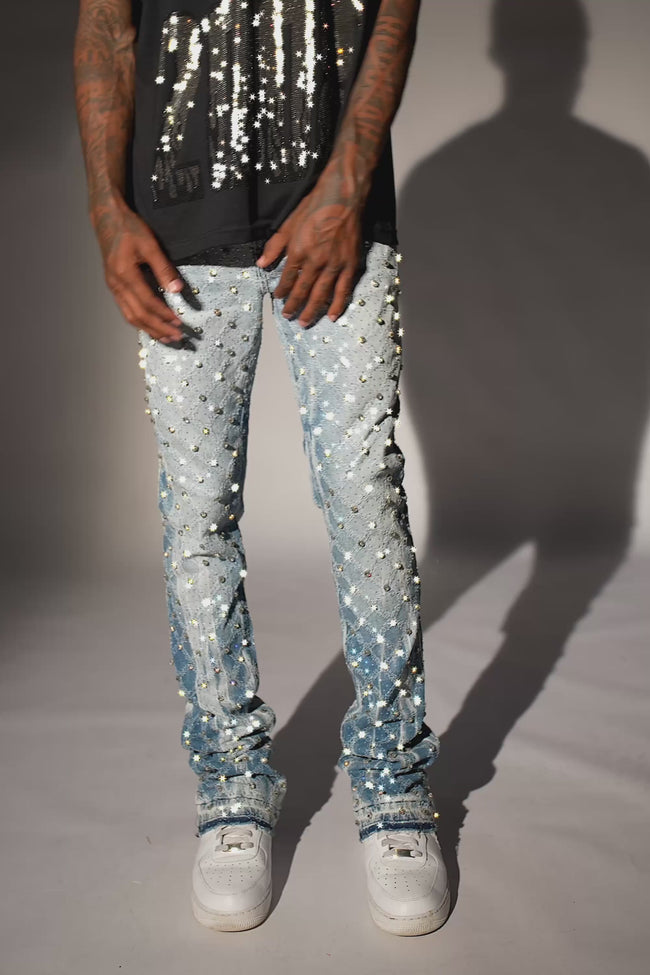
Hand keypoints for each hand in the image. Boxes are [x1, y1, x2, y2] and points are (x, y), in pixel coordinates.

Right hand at [91, 196, 184, 343]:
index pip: (148, 302)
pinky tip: (150, 325)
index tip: (178, 322)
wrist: (107, 219)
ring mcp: (113, 287)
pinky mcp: (114, 286)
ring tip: (166, 337)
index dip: (164, 314)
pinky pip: (126, 310)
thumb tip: (178, 290)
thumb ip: (164, 269)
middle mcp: (116, 284)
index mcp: (125, 274)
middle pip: (138, 315)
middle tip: (176, 337)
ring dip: (149, 329)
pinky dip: (139, 321)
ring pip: (130, 316)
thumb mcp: (150, 244)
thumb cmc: (128, 229)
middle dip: (158, 328)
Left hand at [256, 172, 364, 327]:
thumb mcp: (289, 223)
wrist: (343, 197)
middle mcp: (316, 262)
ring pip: (321, 294)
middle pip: (302, 291)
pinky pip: (343, 290)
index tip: (277, 298)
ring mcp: (334, 265)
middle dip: (294, 306)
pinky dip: (337, 305)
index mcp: (299, 251)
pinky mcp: (350, 265)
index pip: (287, 278)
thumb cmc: (315, 207)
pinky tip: (332, 316)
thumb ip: (275, 246)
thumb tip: (261, 264)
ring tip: (305, 323)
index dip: (281, 291)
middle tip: (288, 317)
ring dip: (312, 311)